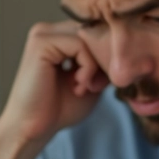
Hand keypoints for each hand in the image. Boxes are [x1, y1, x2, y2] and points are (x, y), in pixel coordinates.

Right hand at [0, 21, 108, 143]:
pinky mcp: (41, 42)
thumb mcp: (92, 81)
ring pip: (90, 35)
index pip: (96, 30)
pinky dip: (87, 67)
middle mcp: (50, 30)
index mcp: (59, 37)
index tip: (103, 82)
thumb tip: (126, 48)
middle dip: (104, 58)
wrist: (33, 129)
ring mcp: (43, 34)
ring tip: (85, 87)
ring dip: (96, 64)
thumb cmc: (59, 109)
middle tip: (96, 86)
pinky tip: (78, 85)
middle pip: (95, 29)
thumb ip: (105, 62)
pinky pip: (80, 44)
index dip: (108, 54)